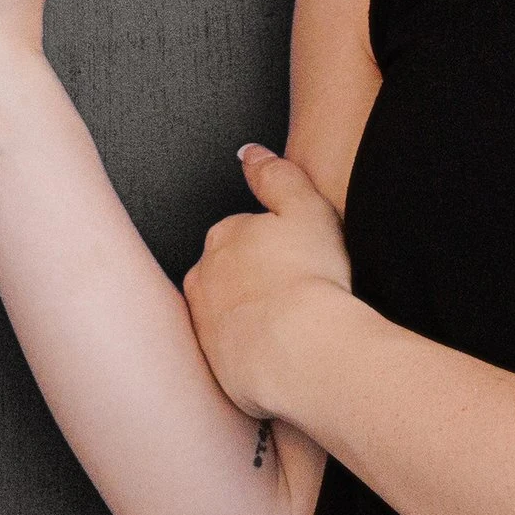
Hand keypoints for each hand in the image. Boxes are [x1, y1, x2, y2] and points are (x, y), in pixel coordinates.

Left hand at [184, 144, 355, 420]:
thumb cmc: (311, 278)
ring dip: (252, 316)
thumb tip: (248, 152)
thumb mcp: (306, 207)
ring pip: (229, 312)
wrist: (302, 351)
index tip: (300, 262)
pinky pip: (232, 351)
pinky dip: (251, 351)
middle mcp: (203, 276)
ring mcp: (203, 321)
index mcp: (224, 235)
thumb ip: (276, 174)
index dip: (276, 248)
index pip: (243, 234)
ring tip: (290, 328)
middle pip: (230, 273)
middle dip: (256, 281)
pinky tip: (281, 355)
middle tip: (297, 295)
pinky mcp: (211, 362)